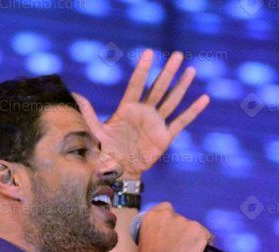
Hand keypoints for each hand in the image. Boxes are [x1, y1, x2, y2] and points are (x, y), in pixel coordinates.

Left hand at [73, 49, 209, 177]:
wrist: (117, 170)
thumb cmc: (105, 150)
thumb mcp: (95, 131)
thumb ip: (88, 114)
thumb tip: (75, 97)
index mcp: (127, 109)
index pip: (137, 85)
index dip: (143, 70)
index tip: (150, 53)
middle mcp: (144, 112)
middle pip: (158, 88)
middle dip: (168, 72)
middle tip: (178, 55)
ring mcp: (156, 123)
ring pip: (171, 100)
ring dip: (182, 86)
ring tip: (191, 70)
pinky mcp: (165, 136)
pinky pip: (181, 121)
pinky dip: (192, 111)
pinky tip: (204, 99)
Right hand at [137, 202, 212, 251]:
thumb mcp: (143, 240)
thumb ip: (155, 232)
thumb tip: (164, 238)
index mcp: (153, 216)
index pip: (165, 208)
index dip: (170, 219)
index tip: (170, 228)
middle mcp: (169, 215)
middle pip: (180, 219)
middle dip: (180, 230)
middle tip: (177, 245)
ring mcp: (185, 221)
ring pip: (192, 228)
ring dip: (191, 237)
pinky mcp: (199, 230)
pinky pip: (205, 235)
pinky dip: (203, 242)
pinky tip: (197, 251)